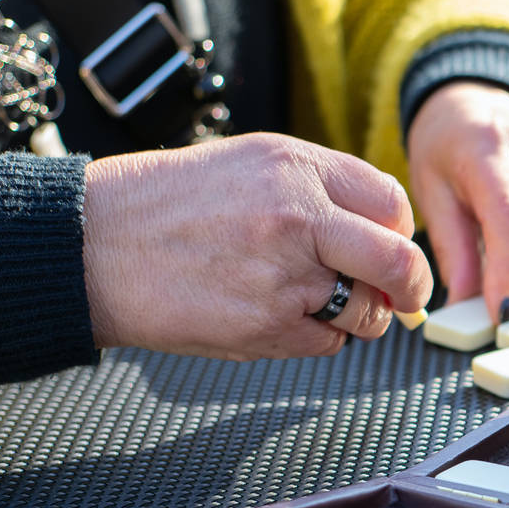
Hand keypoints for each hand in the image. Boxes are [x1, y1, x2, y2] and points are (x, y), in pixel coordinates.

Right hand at [84, 133, 431, 358]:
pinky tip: (270, 314)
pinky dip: (313, 337)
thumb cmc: (171, 204)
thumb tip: (389, 231)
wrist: (95, 245)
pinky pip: (327, 344)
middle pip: (401, 262)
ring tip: (306, 297)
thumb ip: (322, 189)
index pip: (393, 205)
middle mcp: (299, 218)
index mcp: (298, 168)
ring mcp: (286, 276)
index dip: (400, 232)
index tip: (393, 248)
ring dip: (355, 315)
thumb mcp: (250, 163)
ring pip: (368, 312)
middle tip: (406, 295)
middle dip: (412, 286)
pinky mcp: (269, 327)